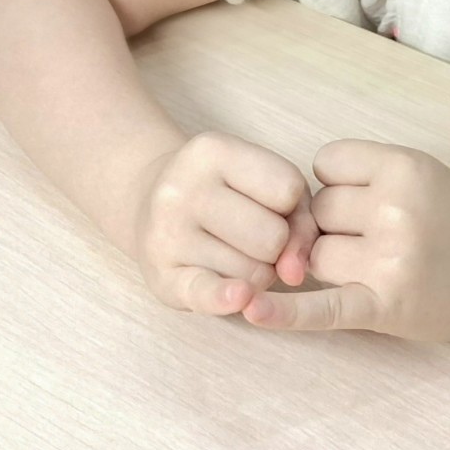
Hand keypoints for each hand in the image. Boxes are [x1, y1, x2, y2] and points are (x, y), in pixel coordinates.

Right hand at [131, 130, 319, 315]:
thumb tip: (293, 274)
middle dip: (276, 244)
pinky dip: (228, 298)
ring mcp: (167, 233)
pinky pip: (206, 294)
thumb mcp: (266, 182)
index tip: (269, 202)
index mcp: (213, 150)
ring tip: (235, 253)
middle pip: (273, 237)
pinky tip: (240, 295)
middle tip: (253, 236)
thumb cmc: (226, 192)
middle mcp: (183, 188)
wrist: (148, 200)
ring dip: (258, 273)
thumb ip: (300, 220)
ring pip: (253, 272)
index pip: (288, 189)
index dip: (291, 204)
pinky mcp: (160, 277)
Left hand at [239, 140, 449, 343]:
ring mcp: (389, 259)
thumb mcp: (425, 172)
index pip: (326, 164)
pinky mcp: (386, 305)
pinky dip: (286, 312)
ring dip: (331, 262)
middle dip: (334, 224)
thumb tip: (299, 204)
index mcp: (403, 166)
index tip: (362, 195)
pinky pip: (323, 306)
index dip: (336, 182)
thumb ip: (369, 176)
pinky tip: (252, 310)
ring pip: (316, 255)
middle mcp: (394, 208)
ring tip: (378, 264)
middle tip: (378, 236)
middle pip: (317, 211)